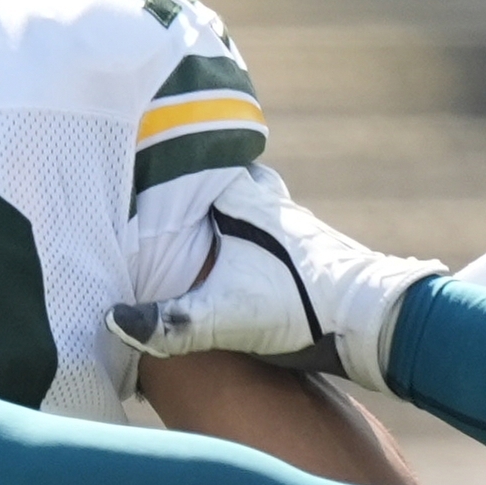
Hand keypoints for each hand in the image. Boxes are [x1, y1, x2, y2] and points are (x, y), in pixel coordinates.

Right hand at [108, 170, 446, 395]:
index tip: (138, 163)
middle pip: (225, 179)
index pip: (195, 164)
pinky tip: (242, 262)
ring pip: (252, 203)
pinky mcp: (312, 250)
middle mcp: (271, 202)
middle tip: (167, 196)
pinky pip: (270, 230)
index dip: (166, 164)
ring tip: (197, 230)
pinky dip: (251, 236)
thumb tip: (114, 320)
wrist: (371, 320)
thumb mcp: (224, 316)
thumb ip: (169, 321)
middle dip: (197, 184)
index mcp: (244, 200)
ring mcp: (294, 224)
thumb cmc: (300, 306)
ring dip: (227, 211)